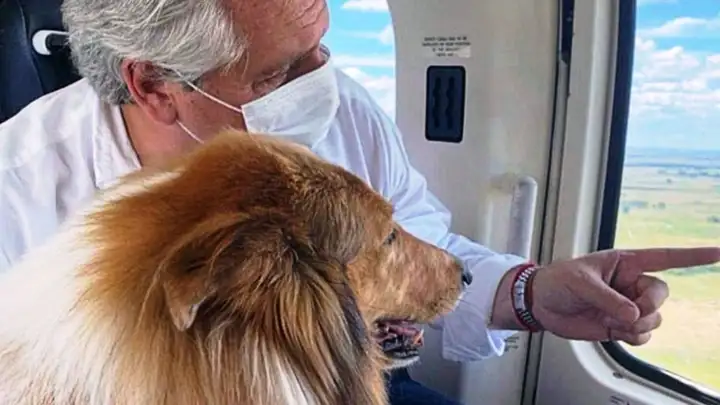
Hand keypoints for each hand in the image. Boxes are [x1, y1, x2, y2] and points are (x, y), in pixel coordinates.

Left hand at [530, 247, 719, 344]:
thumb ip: (608, 299)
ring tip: (610, 320)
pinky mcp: (621, 325)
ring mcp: (628, 305)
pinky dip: (632, 336)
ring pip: (655, 318)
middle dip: (648, 306)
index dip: (692, 256)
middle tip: (627, 311)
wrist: (541, 304)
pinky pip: (643, 334)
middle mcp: (631, 283)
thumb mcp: (581, 283)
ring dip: (636, 324)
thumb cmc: (557, 281)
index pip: (665, 257)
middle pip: (661, 294)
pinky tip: (612, 330)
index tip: (718, 254)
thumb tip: (633, 316)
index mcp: (625, 262)